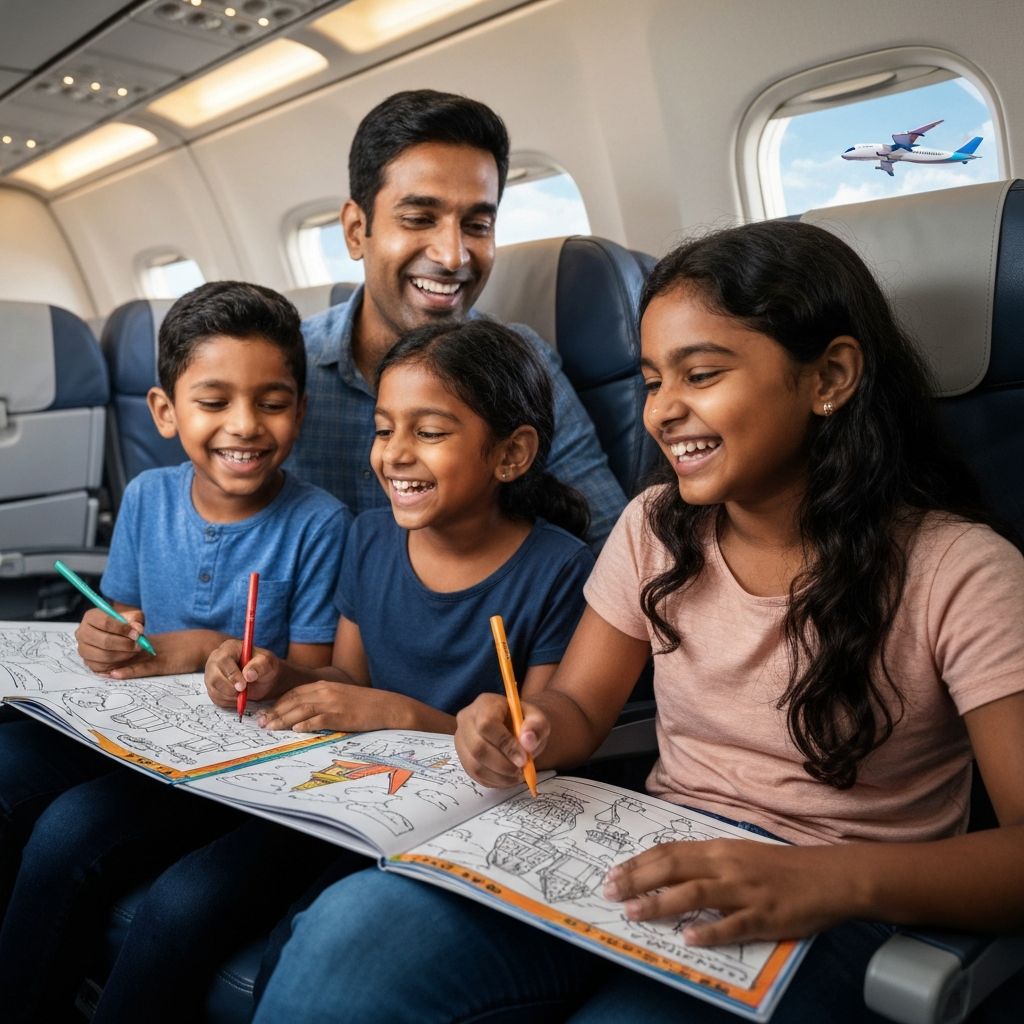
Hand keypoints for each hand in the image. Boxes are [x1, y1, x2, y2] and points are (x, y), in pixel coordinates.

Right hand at [76, 607, 147, 672]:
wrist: (119, 633)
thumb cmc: (124, 622)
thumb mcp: (132, 615)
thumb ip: (136, 620)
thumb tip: (138, 630)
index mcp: (91, 616)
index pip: (105, 622)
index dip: (123, 629)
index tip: (137, 634)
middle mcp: (82, 633)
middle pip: (104, 641)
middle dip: (125, 645)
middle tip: (139, 645)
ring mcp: (83, 649)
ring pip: (104, 656)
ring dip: (124, 655)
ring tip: (134, 650)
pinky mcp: (87, 662)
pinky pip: (102, 667)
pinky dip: (117, 664)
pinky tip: (126, 657)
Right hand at [205, 639, 283, 708]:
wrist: (261, 677)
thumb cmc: (263, 666)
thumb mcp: (268, 662)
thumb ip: (260, 666)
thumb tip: (249, 675)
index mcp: (229, 648)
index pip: (223, 660)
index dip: (232, 675)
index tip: (244, 686)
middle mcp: (216, 660)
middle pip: (215, 676)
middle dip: (230, 688)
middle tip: (243, 693)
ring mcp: (211, 674)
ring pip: (214, 689)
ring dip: (231, 696)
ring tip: (245, 693)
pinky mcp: (212, 688)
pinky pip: (216, 698)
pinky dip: (229, 701)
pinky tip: (239, 696)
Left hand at [257, 681, 406, 732]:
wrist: (387, 707)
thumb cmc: (363, 705)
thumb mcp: (340, 696)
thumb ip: (321, 700)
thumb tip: (301, 713)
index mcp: (325, 685)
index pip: (294, 692)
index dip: (278, 703)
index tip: (266, 713)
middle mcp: (326, 691)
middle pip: (294, 700)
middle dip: (275, 712)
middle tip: (261, 723)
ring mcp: (334, 703)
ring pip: (302, 709)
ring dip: (284, 719)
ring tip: (270, 728)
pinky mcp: (341, 715)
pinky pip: (320, 719)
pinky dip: (306, 724)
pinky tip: (296, 730)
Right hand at [454, 693, 549, 787]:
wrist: (514, 728)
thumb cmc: (524, 722)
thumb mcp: (538, 719)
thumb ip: (537, 727)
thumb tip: (528, 742)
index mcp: (485, 703)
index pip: (487, 724)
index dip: (505, 744)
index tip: (524, 758)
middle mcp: (467, 719)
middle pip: (478, 747)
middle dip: (503, 765)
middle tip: (521, 770)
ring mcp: (461, 740)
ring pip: (474, 765)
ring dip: (499, 776)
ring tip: (517, 775)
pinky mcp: (462, 757)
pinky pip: (474, 775)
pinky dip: (494, 781)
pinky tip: (508, 777)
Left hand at [602, 839, 848, 944]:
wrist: (829, 876)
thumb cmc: (780, 868)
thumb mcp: (739, 855)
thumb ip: (707, 863)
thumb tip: (668, 873)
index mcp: (719, 849)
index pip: (669, 852)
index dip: (639, 863)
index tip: (613, 873)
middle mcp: (727, 866)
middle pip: (674, 868)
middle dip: (637, 880)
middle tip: (609, 892)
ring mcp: (745, 891)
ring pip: (695, 895)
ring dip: (661, 904)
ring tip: (633, 913)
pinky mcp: (764, 916)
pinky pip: (732, 926)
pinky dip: (708, 932)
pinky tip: (687, 939)